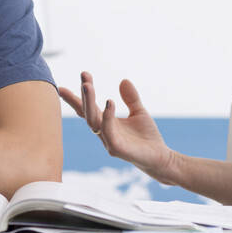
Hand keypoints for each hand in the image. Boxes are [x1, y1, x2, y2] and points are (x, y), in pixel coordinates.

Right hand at [58, 72, 175, 182]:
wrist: (160, 157)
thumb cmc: (147, 137)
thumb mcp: (139, 112)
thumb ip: (131, 98)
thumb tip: (123, 80)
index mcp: (106, 123)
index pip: (88, 108)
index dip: (78, 96)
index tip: (71, 81)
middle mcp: (103, 131)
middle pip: (87, 112)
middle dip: (83, 95)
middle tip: (84, 76)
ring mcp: (108, 140)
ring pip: (93, 121)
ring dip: (89, 102)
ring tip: (88, 85)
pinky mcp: (116, 148)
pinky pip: (107, 131)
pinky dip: (107, 116)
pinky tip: (109, 102)